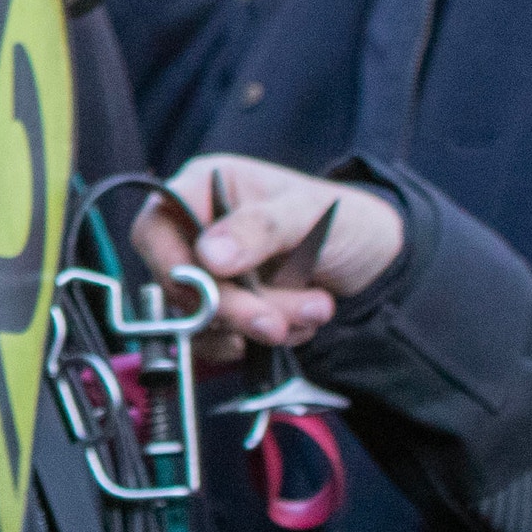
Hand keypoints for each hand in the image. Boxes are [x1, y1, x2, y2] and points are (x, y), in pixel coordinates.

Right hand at [138, 157, 402, 365]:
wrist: (376, 260)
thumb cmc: (343, 218)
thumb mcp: (309, 213)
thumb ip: (260, 229)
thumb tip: (209, 255)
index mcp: (204, 188)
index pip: (155, 229)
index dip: (174, 265)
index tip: (213, 291)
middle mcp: (198, 232)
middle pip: (179, 283)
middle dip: (233, 308)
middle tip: (274, 321)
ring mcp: (211, 276)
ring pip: (204, 319)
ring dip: (260, 325)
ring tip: (314, 309)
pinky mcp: (226, 311)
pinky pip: (221, 341)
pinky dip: (261, 342)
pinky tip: (298, 324)